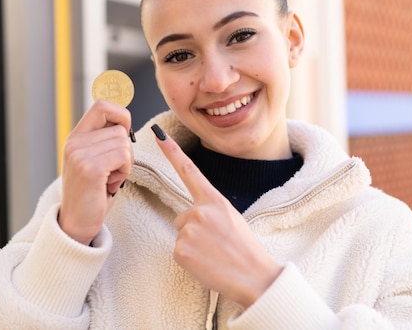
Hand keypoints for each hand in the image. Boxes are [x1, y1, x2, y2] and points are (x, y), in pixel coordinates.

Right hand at [58, 100, 133, 244]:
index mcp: (76, 137)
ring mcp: (80, 154)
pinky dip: (124, 171)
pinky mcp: (90, 168)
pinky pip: (124, 156)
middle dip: (125, 151)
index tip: (123, 134)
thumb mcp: (95, 160)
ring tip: (108, 179)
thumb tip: (126, 121)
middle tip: (112, 171)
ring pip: (124, 143)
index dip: (121, 115)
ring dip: (125, 164)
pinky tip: (110, 184)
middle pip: (120, 128)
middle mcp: (75, 142)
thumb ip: (105, 140)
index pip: (102, 106)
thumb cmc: (92, 193)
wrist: (77, 224)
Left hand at [153, 125, 281, 307]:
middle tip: (216, 244)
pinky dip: (190, 259)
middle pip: (182, 216)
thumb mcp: (231, 218)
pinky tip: (206, 263)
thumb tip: (188, 216)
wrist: (254, 276)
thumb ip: (209, 210)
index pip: (189, 171)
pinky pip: (178, 251)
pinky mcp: (180, 250)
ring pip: (180, 234)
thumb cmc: (245, 248)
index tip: (158, 135)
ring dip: (193, 244)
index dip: (171, 152)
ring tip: (214, 254)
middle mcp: (199, 210)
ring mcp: (189, 230)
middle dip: (194, 229)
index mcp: (215, 199)